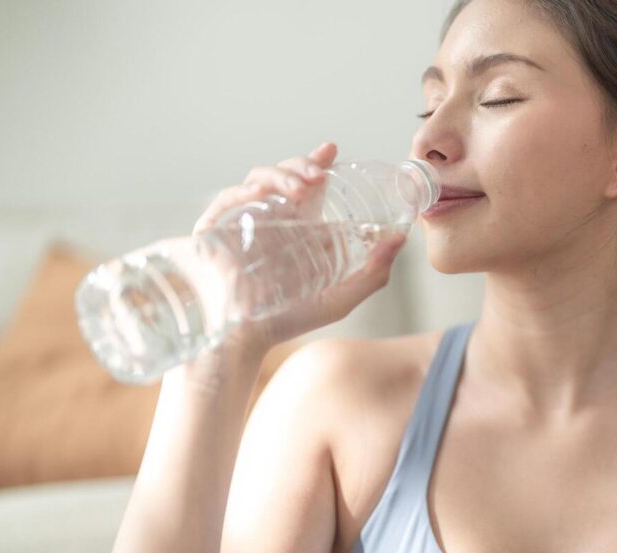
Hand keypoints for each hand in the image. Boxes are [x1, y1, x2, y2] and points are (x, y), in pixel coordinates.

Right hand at [190, 142, 407, 359]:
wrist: (246, 339)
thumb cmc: (288, 319)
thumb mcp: (340, 297)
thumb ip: (373, 272)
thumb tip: (400, 240)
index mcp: (298, 228)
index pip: (308, 185)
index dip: (317, 162)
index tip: (331, 150)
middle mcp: (271, 219)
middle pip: (284, 174)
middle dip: (302, 164)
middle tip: (320, 172)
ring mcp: (243, 221)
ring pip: (257, 178)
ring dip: (281, 174)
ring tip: (303, 186)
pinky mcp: (215, 229)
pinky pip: (226, 199)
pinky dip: (245, 191)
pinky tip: (263, 194)